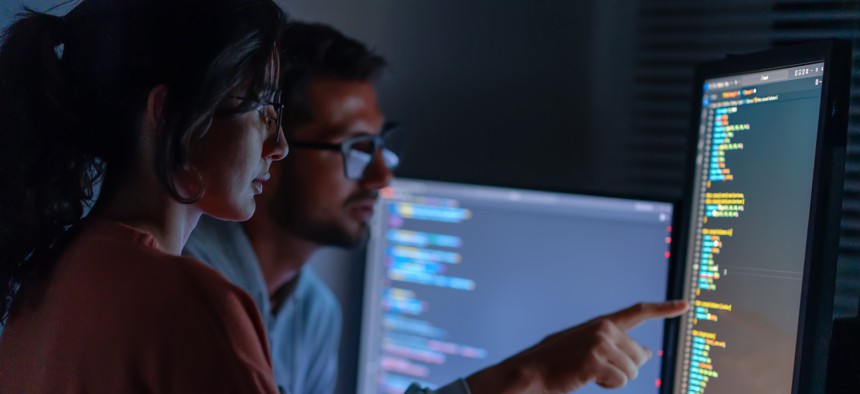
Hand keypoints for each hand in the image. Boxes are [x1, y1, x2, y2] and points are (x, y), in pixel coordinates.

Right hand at [465, 301, 687, 393]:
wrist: (531, 372)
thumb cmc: (559, 364)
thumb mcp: (590, 350)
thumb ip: (618, 347)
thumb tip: (648, 354)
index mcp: (602, 323)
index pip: (637, 312)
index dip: (663, 308)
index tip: (685, 305)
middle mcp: (603, 328)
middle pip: (639, 356)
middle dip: (624, 369)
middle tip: (595, 370)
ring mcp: (599, 342)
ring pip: (632, 371)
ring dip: (614, 379)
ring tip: (588, 373)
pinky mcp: (595, 359)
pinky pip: (620, 380)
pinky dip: (607, 384)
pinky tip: (586, 378)